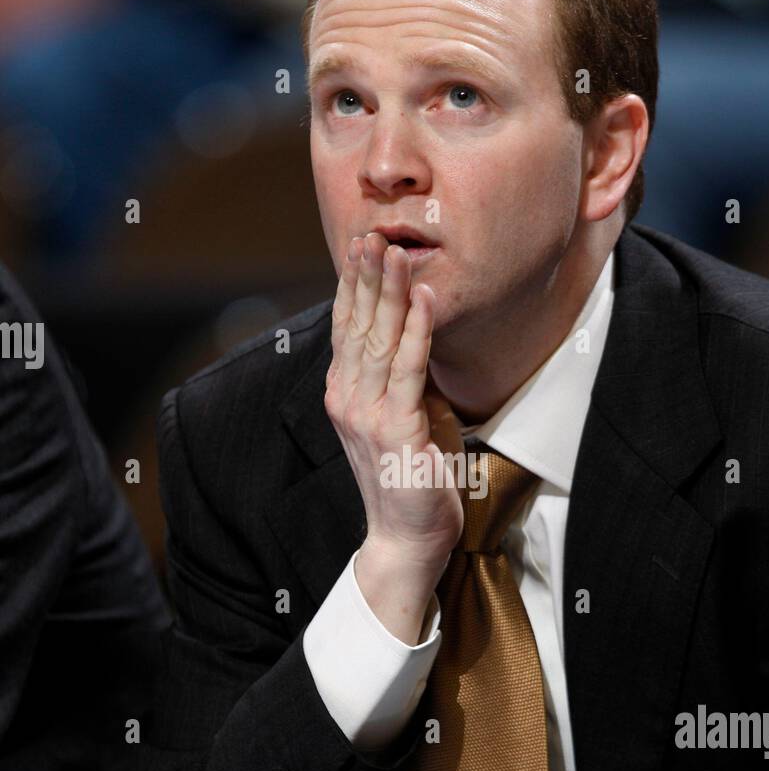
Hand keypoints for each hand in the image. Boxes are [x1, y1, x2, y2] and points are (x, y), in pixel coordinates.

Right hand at [325, 232, 464, 569]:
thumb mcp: (403, 416)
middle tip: (371, 232)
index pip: (346, 328)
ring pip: (377, 338)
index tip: (359, 245)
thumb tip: (418, 337)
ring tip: (395, 251)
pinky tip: (423, 296)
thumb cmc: (410, 478)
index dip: (352, 285)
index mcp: (344, 394)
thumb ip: (402, 379)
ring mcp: (367, 414)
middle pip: (356, 324)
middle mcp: (347, 399)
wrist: (405, 538)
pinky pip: (407, 369)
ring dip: (388, 291)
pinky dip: (416, 329)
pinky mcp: (395, 429)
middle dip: (365, 275)